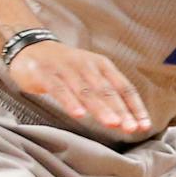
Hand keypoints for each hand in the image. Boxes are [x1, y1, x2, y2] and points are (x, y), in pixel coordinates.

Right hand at [9, 41, 151, 132]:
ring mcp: (66, 69)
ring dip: (101, 108)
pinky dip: (70, 102)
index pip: (124, 88)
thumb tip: (127, 119)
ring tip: (112, 123)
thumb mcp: (90, 75)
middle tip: (131, 128)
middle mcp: (87, 65)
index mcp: (103, 66)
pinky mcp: (45, 74)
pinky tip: (79, 115)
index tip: (144, 125)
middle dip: (121, 111)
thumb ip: (105, 93)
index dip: (135, 107)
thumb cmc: (66, 68)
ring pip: (86, 91)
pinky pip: (59, 89)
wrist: (31, 49)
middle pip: (107, 91)